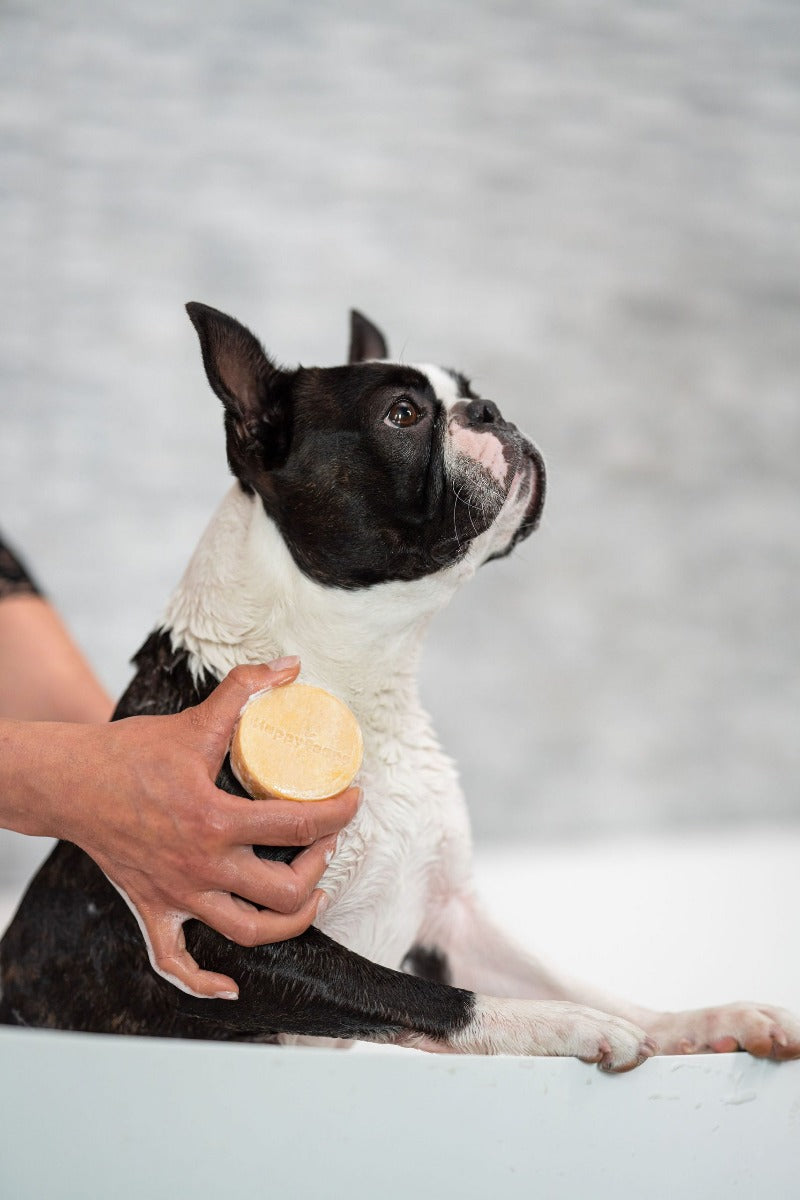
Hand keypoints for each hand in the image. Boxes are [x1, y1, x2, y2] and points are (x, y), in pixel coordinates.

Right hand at [41, 659, 358, 998]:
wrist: (71, 783)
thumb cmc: (131, 753)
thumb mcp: (194, 720)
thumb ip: (245, 689)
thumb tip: (290, 666)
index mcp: (216, 820)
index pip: (299, 826)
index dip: (340, 813)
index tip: (353, 799)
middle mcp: (202, 867)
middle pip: (284, 890)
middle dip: (320, 867)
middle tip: (327, 842)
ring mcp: (178, 896)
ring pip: (248, 932)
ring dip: (289, 920)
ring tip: (310, 895)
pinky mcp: (153, 911)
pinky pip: (176, 964)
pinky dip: (203, 983)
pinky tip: (230, 987)